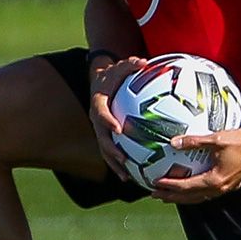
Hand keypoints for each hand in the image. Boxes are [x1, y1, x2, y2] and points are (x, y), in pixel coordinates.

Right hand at [89, 56, 145, 180]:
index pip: (101, 114)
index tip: (118, 130)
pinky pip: (110, 152)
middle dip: (111, 151)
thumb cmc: (114, 74)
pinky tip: (132, 176)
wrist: (101, 81)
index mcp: (98, 103)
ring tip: (127, 176)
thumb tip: (144, 62)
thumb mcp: (121, 66)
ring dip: (114, 164)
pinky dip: (119, 164)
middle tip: (124, 159)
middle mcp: (96, 119)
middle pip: (101, 138)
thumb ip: (131, 65)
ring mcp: (100, 129)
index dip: (108, 122)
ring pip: (104, 150)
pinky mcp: (105, 136)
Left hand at [149, 127, 240, 203]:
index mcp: (214, 180)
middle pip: (191, 197)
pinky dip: (196, 193)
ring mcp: (226, 188)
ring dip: (183, 197)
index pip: (186, 187)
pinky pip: (208, 193)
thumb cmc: (240, 141)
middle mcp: (220, 188)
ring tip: (169, 195)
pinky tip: (191, 189)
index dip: (170, 186)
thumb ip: (194, 141)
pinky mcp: (230, 184)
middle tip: (156, 195)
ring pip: (200, 197)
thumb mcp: (214, 139)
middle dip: (172, 197)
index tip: (155, 184)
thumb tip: (174, 142)